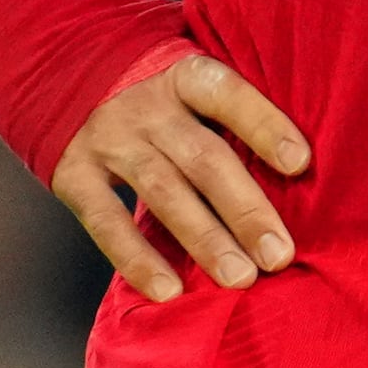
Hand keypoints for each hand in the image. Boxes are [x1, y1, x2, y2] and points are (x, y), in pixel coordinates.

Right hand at [50, 51, 309, 301]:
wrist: (67, 79)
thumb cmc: (163, 100)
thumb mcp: (193, 91)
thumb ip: (233, 124)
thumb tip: (299, 180)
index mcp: (186, 77)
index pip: (230, 96)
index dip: (265, 126)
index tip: (300, 164)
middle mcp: (148, 107)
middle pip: (204, 158)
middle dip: (245, 210)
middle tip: (279, 256)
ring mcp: (108, 140)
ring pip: (163, 192)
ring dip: (205, 239)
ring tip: (239, 278)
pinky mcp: (74, 175)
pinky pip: (108, 222)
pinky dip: (138, 259)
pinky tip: (169, 291)